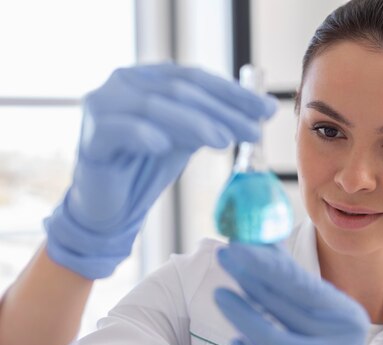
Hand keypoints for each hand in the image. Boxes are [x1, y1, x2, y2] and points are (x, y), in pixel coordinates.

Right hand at [45, 64, 276, 278]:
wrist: (111, 206)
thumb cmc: (148, 167)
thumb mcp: (187, 138)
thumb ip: (215, 119)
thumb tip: (263, 109)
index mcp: (148, 77)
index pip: (196, 78)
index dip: (233, 93)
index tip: (267, 110)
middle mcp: (124, 83)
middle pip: (180, 90)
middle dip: (222, 110)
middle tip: (254, 130)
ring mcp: (103, 105)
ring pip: (155, 107)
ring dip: (194, 123)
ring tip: (226, 141)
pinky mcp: (92, 136)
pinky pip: (121, 130)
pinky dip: (146, 135)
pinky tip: (166, 146)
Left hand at [215, 244, 382, 344]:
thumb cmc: (326, 340)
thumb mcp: (321, 308)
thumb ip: (292, 277)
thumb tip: (261, 240)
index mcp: (343, 316)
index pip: (301, 285)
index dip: (266, 264)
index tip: (238, 246)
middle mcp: (337, 344)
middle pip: (285, 308)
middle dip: (250, 279)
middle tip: (225, 257)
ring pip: (273, 343)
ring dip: (242, 316)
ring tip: (221, 295)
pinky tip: (237, 343)